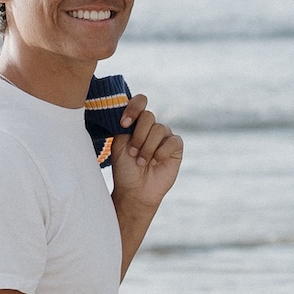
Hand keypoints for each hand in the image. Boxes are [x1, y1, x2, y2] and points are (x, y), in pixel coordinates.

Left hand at [111, 93, 182, 215]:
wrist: (135, 191)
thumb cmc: (125, 169)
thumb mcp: (118, 145)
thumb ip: (123, 126)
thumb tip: (126, 110)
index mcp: (136, 123)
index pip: (140, 102)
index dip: (133, 109)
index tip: (124, 124)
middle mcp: (151, 127)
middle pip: (148, 116)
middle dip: (138, 136)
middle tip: (133, 153)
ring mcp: (164, 136)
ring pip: (160, 129)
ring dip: (148, 147)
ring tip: (142, 162)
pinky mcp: (175, 147)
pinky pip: (172, 141)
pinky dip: (161, 152)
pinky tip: (155, 162)